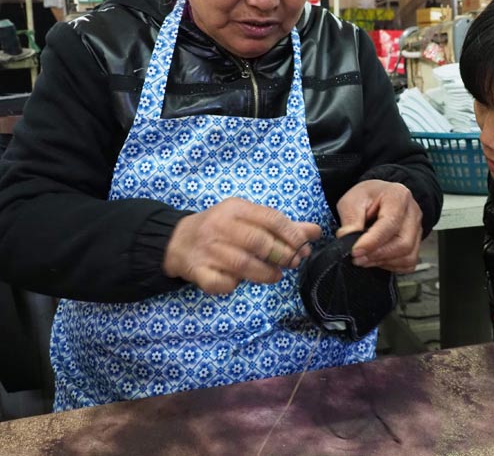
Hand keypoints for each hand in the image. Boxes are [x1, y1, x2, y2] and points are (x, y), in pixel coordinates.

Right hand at [163, 197, 321, 293]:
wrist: (178, 240)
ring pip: (243, 265)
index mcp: (235, 208)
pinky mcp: (198, 272)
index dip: (292, 234)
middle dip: (282, 254)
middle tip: (294, 262)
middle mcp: (219, 226)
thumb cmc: (222, 228)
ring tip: (276, 275)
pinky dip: (235, 285)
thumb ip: (281, 226)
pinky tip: (242, 281)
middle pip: (259, 242)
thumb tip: (315, 232)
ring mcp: (207, 250)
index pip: (270, 218)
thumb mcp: (249, 218)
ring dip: (266, 273)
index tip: (305, 246)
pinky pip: (223, 283)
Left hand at [336, 179, 421, 273]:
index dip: (372, 241)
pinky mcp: (416, 243)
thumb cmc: (367, 197)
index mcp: (398, 196)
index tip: (355, 251)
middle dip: (377, 255)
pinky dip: (391, 265)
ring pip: (407, 256)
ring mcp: (417, 229)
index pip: (390, 223)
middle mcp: (413, 213)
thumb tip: (347, 240)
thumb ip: (350, 219)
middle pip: (403, 243)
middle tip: (357, 258)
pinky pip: (409, 263)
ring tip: (364, 258)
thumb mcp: (352, 201)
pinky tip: (377, 259)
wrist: (377, 198)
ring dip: (383, 262)